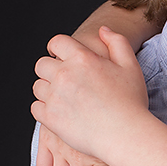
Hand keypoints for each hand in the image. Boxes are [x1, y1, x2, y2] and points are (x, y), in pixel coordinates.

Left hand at [32, 28, 148, 164]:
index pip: (56, 42)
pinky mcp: (50, 117)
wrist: (126, 134)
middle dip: (50, 69)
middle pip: (42, 64)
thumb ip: (117, 42)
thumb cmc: (131, 102)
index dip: (56, 47)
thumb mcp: (131, 65)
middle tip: (62, 79)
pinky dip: (44, 108)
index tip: (58, 54)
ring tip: (62, 97)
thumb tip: (103, 30)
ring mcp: (55, 96)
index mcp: (82, 58)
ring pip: (37, 86)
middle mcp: (64, 74)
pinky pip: (35, 107)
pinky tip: (58, 111)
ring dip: (47, 89)